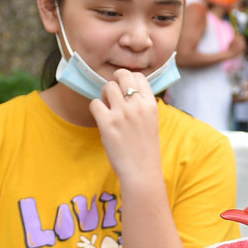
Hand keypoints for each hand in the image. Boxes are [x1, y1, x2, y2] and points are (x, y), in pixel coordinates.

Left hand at [89, 75, 164, 190]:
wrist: (141, 171)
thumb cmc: (146, 149)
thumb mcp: (152, 122)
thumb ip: (143, 105)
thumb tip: (129, 91)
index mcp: (150, 105)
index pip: (138, 76)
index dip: (128, 79)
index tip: (124, 88)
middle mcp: (137, 106)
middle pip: (122, 75)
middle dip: (115, 82)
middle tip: (112, 94)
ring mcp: (121, 114)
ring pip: (107, 87)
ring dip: (104, 95)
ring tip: (108, 108)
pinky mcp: (107, 123)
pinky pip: (94, 103)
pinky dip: (96, 109)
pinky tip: (101, 118)